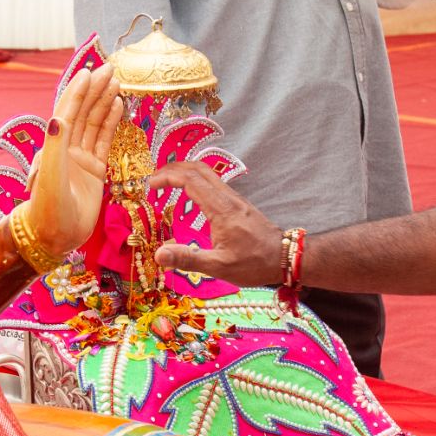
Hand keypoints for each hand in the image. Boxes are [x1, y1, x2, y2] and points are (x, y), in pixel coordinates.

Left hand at [21, 65, 122, 254]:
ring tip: (116, 82)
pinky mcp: (95, 171)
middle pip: (83, 112)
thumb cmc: (48, 209)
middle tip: (110, 69)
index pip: (68, 111)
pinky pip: (104, 141)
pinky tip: (118, 106)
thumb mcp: (51, 178)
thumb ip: (55, 147)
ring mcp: (81, 158)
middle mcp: (67, 148)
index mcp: (55, 146)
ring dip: (104, 102)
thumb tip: (58, 117)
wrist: (54, 237)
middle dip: (94, 90)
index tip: (90, 71)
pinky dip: (111, 123)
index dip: (78, 91)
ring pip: (94, 124)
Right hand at [148, 161, 283, 283]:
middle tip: (153, 179)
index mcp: (221, 209)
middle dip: (172, 168)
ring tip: (166, 183)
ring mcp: (234, 198)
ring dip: (184, 172)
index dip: (167, 177)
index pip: (190, 180)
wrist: (285, 257)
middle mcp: (227, 198)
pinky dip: (195, 180)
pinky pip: (213, 182)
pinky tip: (188, 194)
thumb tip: (158, 254)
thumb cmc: (254, 263)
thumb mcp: (220, 266)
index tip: (150, 185)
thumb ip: (189, 259)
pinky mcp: (237, 203)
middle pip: (197, 168)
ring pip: (206, 173)